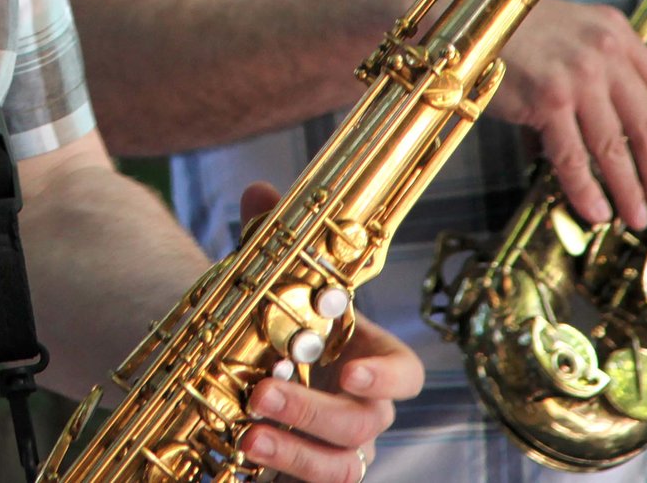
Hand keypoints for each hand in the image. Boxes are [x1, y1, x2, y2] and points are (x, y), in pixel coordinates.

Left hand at [232, 184, 423, 482]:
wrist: (240, 371)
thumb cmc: (275, 327)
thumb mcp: (269, 284)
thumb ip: (269, 242)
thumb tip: (260, 192)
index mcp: (367, 357)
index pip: (406, 373)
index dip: (386, 377)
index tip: (349, 371)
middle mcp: (362, 408)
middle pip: (365, 422)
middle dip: (314, 409)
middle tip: (262, 391)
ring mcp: (338, 448)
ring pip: (341, 466)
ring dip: (295, 451)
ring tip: (247, 433)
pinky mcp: (308, 474)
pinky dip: (284, 471)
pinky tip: (242, 455)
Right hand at [490, 0, 646, 229]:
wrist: (461, 23)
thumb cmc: (507, 30)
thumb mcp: (567, 34)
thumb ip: (595, 72)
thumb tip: (609, 133)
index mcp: (616, 32)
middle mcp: (605, 51)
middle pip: (646, 125)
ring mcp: (578, 75)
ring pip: (614, 148)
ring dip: (628, 190)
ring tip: (635, 216)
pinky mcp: (550, 99)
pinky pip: (574, 158)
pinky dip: (586, 191)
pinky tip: (595, 210)